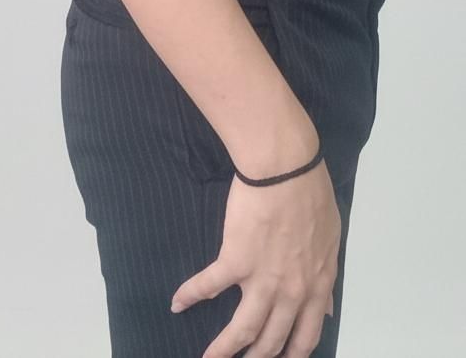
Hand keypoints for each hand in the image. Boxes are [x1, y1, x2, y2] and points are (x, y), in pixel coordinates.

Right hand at [170, 156, 339, 357]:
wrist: (286, 168)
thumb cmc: (312, 194)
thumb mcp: (330, 240)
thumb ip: (324, 278)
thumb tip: (325, 307)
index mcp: (316, 286)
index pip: (305, 336)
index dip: (292, 354)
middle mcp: (290, 291)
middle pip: (271, 341)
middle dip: (256, 357)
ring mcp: (262, 278)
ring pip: (241, 330)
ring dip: (223, 350)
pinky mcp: (235, 259)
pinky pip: (208, 285)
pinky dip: (189, 296)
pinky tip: (177, 303)